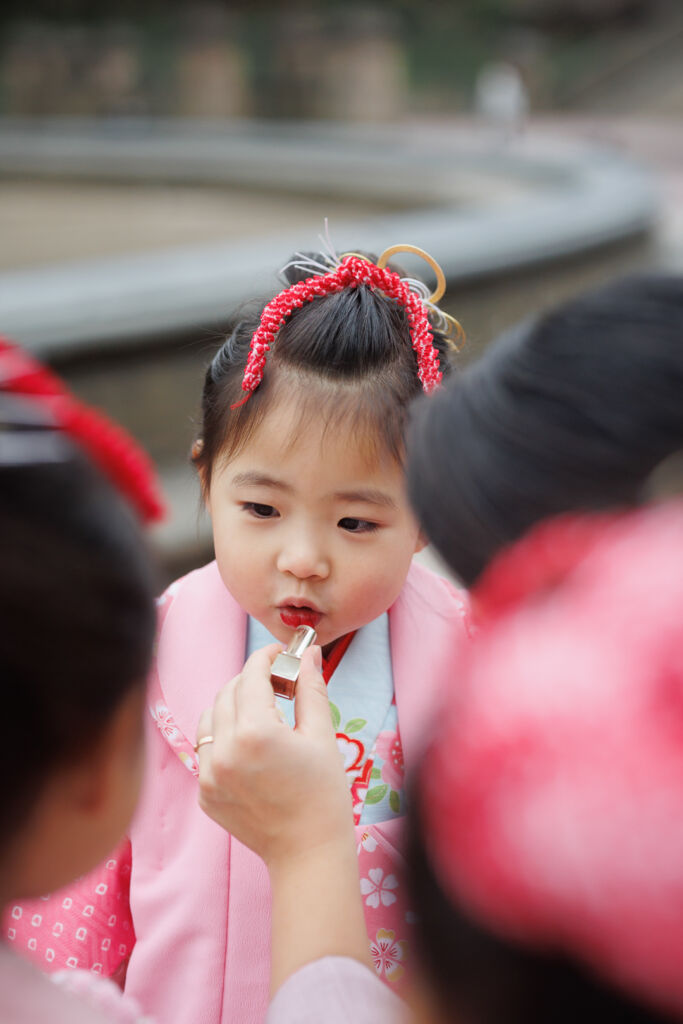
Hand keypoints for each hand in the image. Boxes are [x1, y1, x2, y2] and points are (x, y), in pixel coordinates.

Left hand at [196, 643, 370, 990]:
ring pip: (210, 718)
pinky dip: (224, 738)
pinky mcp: (204, 794)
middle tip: (279, 683)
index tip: (281, 653)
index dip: (267, 657)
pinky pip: (207, 750)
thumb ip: (310, 688)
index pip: (252, 675)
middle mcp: (224, 750)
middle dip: (252, 680)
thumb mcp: (321, 736)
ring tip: (261, 712)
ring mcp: (209, 774)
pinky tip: (251, 746)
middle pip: (229, 692)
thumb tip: (308, 653)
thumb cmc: (324, 794)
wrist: (308, 853)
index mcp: (255, 732)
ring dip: (232, 706)